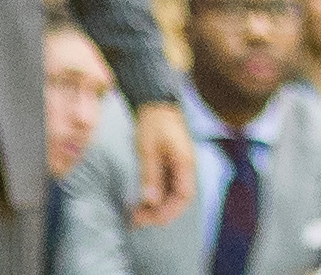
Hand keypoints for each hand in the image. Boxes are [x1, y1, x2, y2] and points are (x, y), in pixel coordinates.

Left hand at [130, 98, 195, 226]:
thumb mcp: (148, 148)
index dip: (168, 211)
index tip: (148, 218)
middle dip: (159, 213)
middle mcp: (185, 166)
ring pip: (171, 195)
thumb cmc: (153, 121)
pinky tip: (141, 201)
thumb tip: (151, 201)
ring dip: (156, 207)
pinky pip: (166, 187)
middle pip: (178, 199)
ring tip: (135, 214)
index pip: (184, 196)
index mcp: (185, 162)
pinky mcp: (170, 164)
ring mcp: (178, 165)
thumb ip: (151, 174)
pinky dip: (155, 197)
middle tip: (136, 219)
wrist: (155, 100)